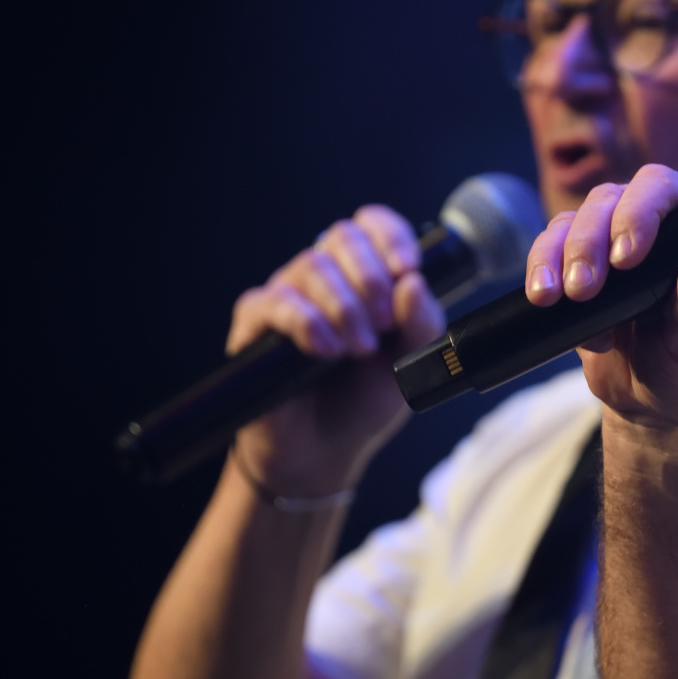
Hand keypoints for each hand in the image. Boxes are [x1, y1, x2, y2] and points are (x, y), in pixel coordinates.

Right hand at [227, 206, 446, 501]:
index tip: (408, 268)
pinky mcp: (255, 325)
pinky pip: (275, 302)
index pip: (371, 224)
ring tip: (358, 349)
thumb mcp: (412, 364)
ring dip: (344, 307)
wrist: (323, 453)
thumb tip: (414, 282)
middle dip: (371, 278)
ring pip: (311, 266)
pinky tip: (325, 351)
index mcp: (363, 276)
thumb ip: (422, 323)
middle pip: (342, 237)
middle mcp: (323, 278)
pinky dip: (307, 323)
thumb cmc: (365, 402)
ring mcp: (286, 297)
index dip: (390, 236)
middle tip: (383, 324)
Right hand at [523, 166, 677, 439]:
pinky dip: (539, 273)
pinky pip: (547, 255)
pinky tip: (546, 302)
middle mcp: (652, 225)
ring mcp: (608, 246)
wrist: (663, 408)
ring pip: (570, 224)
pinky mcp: (575, 271)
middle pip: (607, 202)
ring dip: (555, 255)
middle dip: (588, 242)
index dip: (640, 211)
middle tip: (584, 290)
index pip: (665, 190)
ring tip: (553, 297)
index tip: (627, 256)